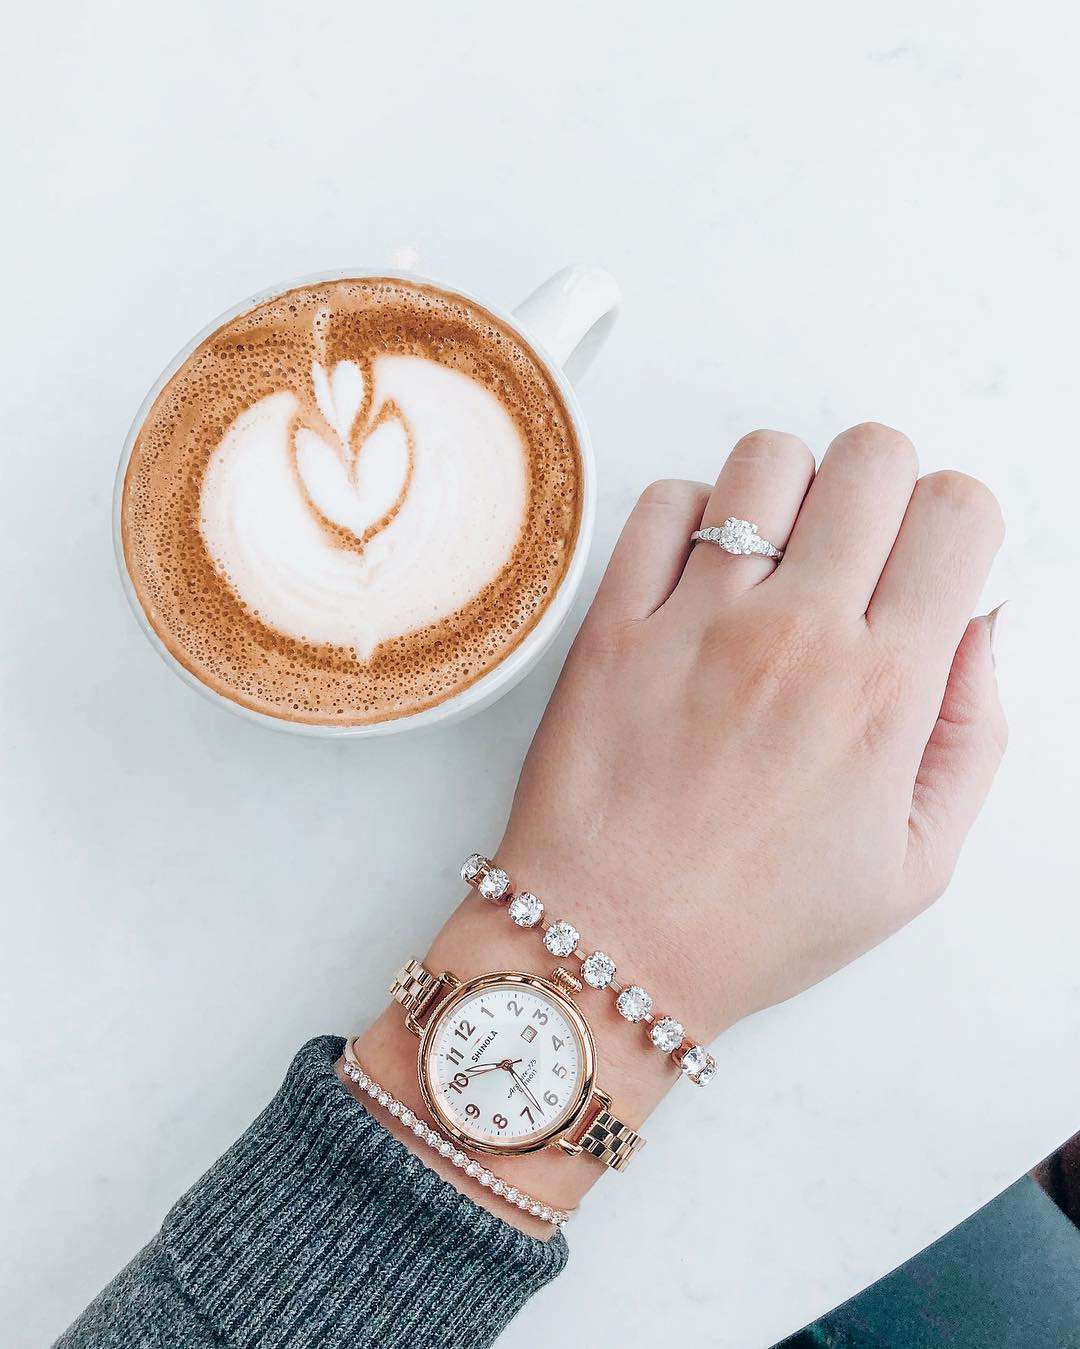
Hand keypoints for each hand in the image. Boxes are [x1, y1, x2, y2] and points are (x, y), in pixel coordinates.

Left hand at [352, 423, 1005, 1231]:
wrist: (612, 949)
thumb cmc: (760, 921)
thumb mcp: (915, 862)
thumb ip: (974, 730)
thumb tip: (981, 617)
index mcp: (885, 689)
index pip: (959, 510)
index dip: (955, 523)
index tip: (927, 564)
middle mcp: (796, 634)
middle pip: (873, 455)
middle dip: (881, 488)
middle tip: (854, 554)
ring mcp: (696, 619)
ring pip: (766, 458)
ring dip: (786, 493)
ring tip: (771, 562)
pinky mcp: (612, 621)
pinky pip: (663, 500)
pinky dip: (690, 516)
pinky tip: (696, 576)